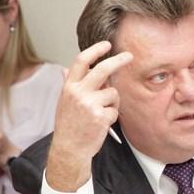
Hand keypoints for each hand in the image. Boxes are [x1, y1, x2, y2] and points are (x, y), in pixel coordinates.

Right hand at [45, 41, 131, 190]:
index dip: (95, 50)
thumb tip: (65, 68)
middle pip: (103, 69)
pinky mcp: (100, 116)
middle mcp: (78, 93)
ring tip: (101, 113)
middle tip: (129, 56)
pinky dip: (112, 116)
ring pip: (113, 93)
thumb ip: (69, 85)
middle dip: (118, 60)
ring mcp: (89, 104)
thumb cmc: (69, 124)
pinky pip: (115, 110)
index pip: (82, 61)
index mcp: (69, 87)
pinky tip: (101, 124)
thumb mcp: (64, 101)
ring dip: (113, 103)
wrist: (69, 148)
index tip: (107, 44)